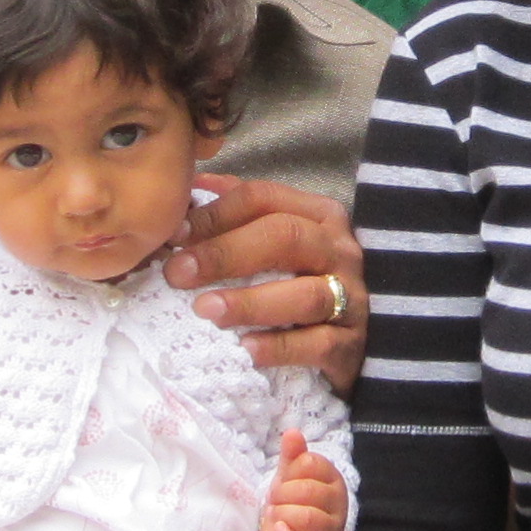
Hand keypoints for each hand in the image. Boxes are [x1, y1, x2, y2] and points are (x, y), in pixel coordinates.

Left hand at [168, 177, 362, 391]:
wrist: (356, 342)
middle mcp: (339, 251)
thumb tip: (195, 181)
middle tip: (178, 273)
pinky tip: (245, 349)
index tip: (173, 235)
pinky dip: (278, 347)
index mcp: (319, 216)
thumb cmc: (304, 283)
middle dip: (225, 253)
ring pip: (305, 295)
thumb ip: (243, 211)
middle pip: (284, 237)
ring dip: (250, 303)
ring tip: (206, 311)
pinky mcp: (350, 346)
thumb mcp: (282, 240)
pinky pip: (316, 344)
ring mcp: (350, 299)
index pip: (263, 199)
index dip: (214, 214)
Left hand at [262, 431, 349, 530]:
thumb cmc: (296, 501)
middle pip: (308, 490)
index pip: (311, 463)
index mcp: (333, 480)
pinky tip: (278, 529)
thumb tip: (291, 432)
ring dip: (283, 513)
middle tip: (274, 498)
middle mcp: (337, 506)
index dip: (290, 469)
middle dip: (282, 493)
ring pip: (308, 518)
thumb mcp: (292, 475)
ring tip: (276, 514)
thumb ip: (293, 455)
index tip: (284, 478)